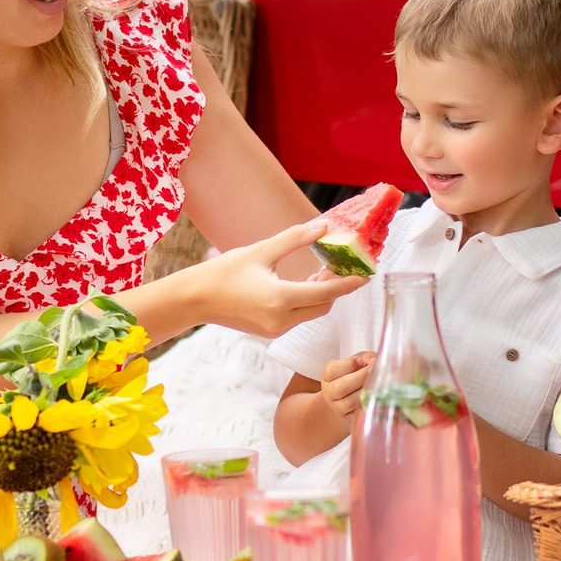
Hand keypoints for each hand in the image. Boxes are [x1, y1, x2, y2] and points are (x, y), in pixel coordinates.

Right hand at [169, 217, 361, 338]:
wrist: (195, 299)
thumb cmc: (224, 272)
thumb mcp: (261, 251)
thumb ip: (294, 239)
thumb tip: (322, 227)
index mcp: (281, 298)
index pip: (326, 293)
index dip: (348, 284)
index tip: (365, 276)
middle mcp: (281, 320)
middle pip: (323, 306)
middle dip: (335, 288)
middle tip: (338, 266)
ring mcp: (275, 329)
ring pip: (311, 313)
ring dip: (321, 296)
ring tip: (320, 272)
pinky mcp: (269, 332)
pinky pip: (297, 318)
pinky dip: (306, 303)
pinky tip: (302, 285)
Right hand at [319, 352, 373, 423]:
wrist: (353, 395)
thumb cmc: (358, 373)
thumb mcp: (360, 361)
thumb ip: (366, 358)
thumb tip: (374, 362)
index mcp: (328, 375)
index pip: (331, 370)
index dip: (348, 364)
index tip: (361, 361)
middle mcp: (329, 392)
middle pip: (340, 387)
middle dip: (359, 378)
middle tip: (372, 370)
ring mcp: (338, 408)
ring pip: (350, 402)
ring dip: (365, 392)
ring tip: (377, 383)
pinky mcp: (349, 418)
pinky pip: (359, 413)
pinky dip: (368, 404)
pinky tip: (376, 396)